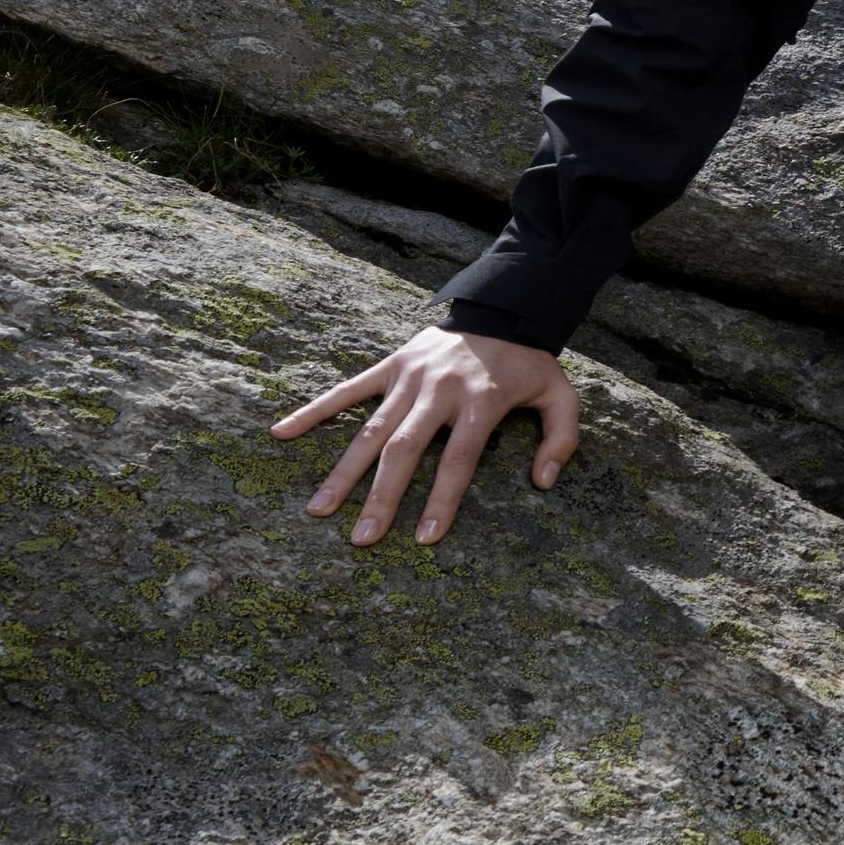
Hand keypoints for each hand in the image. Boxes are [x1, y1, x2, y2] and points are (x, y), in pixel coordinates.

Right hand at [271, 325, 580, 547]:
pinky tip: (281, 433)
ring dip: (343, 471)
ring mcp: (410, 376)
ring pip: (370, 429)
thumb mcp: (562, 395)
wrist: (504, 305)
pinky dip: (314, 411)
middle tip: (361, 539)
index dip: (441, 499)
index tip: (424, 538)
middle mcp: (439, 390)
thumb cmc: (530, 361)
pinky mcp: (391, 365)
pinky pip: (347, 390)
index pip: (458, 459)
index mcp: (481, 401)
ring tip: (318, 509)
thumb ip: (561, 439)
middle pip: (405, 450)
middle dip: (381, 498)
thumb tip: (542, 483)